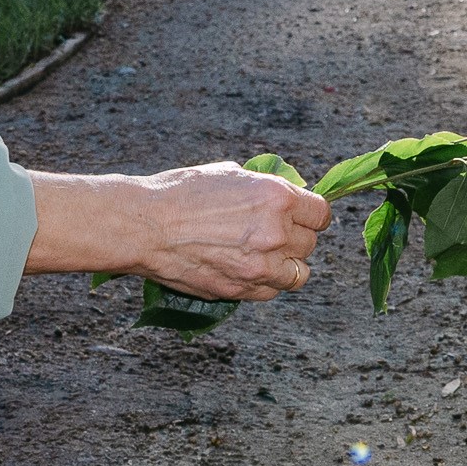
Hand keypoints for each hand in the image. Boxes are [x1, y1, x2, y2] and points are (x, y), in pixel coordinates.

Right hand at [22, 160, 332, 300]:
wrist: (145, 226)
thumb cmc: (182, 193)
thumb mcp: (229, 174)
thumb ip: (264, 188)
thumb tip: (286, 196)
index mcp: (276, 198)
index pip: (321, 214)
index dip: (311, 215)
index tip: (303, 217)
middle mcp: (275, 233)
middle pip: (310, 244)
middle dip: (295, 238)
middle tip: (273, 234)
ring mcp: (260, 265)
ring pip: (298, 273)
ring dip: (286, 265)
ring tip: (264, 256)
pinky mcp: (242, 289)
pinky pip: (272, 291)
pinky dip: (265, 283)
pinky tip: (246, 269)